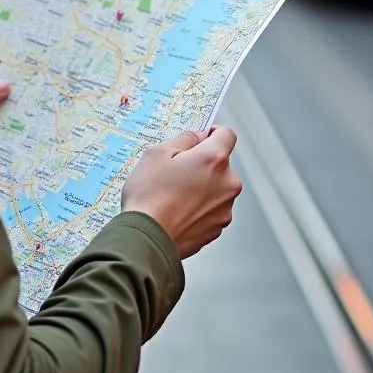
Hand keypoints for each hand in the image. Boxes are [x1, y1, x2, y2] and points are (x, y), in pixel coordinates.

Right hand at [121, 126, 242, 259]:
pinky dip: (197, 207)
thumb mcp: (157, 153)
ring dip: (200, 187)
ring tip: (172, 195)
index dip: (211, 133)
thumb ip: (184, 138)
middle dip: (201, 164)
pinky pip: (210, 209)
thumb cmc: (149, 197)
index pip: (226, 135)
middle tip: (174, 172)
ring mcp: (224, 208)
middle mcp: (227, 183)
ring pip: (215, 188)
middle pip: (219, 164)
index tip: (200, 139)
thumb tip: (198, 136)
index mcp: (214, 159)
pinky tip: (176, 210)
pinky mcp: (217, 228)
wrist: (146, 239)